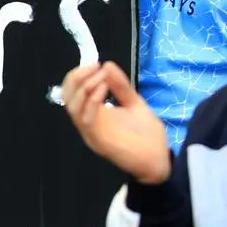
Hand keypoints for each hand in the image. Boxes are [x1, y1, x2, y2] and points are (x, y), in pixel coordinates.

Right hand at [62, 61, 170, 183]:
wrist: (159, 162)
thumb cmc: (147, 136)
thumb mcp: (134, 104)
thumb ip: (121, 86)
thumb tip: (107, 64)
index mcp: (92, 114)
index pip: (72, 92)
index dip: (78, 75)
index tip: (95, 63)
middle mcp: (86, 124)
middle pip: (67, 98)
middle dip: (76, 78)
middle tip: (94, 66)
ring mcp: (90, 133)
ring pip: (73, 108)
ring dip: (85, 87)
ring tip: (101, 77)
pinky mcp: (98, 140)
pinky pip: (87, 118)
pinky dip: (93, 100)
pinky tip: (104, 88)